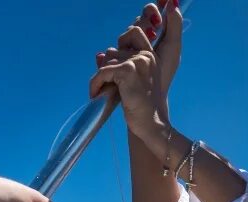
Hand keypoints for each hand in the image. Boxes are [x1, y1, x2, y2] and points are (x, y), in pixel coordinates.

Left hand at [89, 1, 182, 146]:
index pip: (134, 32)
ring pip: (107, 60)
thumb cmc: (143, 108)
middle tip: (106, 84)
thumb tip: (99, 55)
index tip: (114, 65)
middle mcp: (146, 56)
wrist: (152, 124)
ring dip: (100, 77)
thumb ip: (122, 66)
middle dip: (107, 67)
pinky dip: (95, 83)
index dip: (121, 42)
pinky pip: (103, 72)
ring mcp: (137, 62)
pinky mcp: (127, 71)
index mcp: (151, 57)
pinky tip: (95, 95)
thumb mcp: (134, 82)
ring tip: (102, 92)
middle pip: (114, 50)